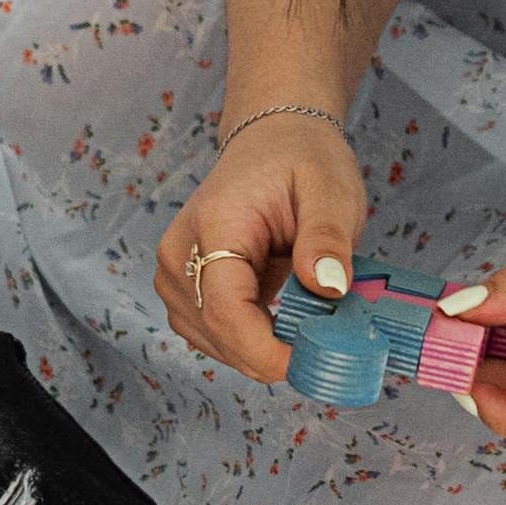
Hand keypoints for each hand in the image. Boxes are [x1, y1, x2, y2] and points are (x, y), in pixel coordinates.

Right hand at [156, 104, 365, 388]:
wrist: (273, 140)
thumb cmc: (301, 160)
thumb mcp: (330, 189)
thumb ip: (327, 238)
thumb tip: (329, 288)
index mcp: (214, 224)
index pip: (225, 309)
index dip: (267, 350)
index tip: (313, 364)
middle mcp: (179, 253)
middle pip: (216, 333)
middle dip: (271, 354)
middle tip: (326, 350)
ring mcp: (175, 273)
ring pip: (211, 342)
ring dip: (259, 350)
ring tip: (304, 330)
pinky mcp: (183, 288)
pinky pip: (211, 335)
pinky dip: (248, 341)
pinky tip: (280, 326)